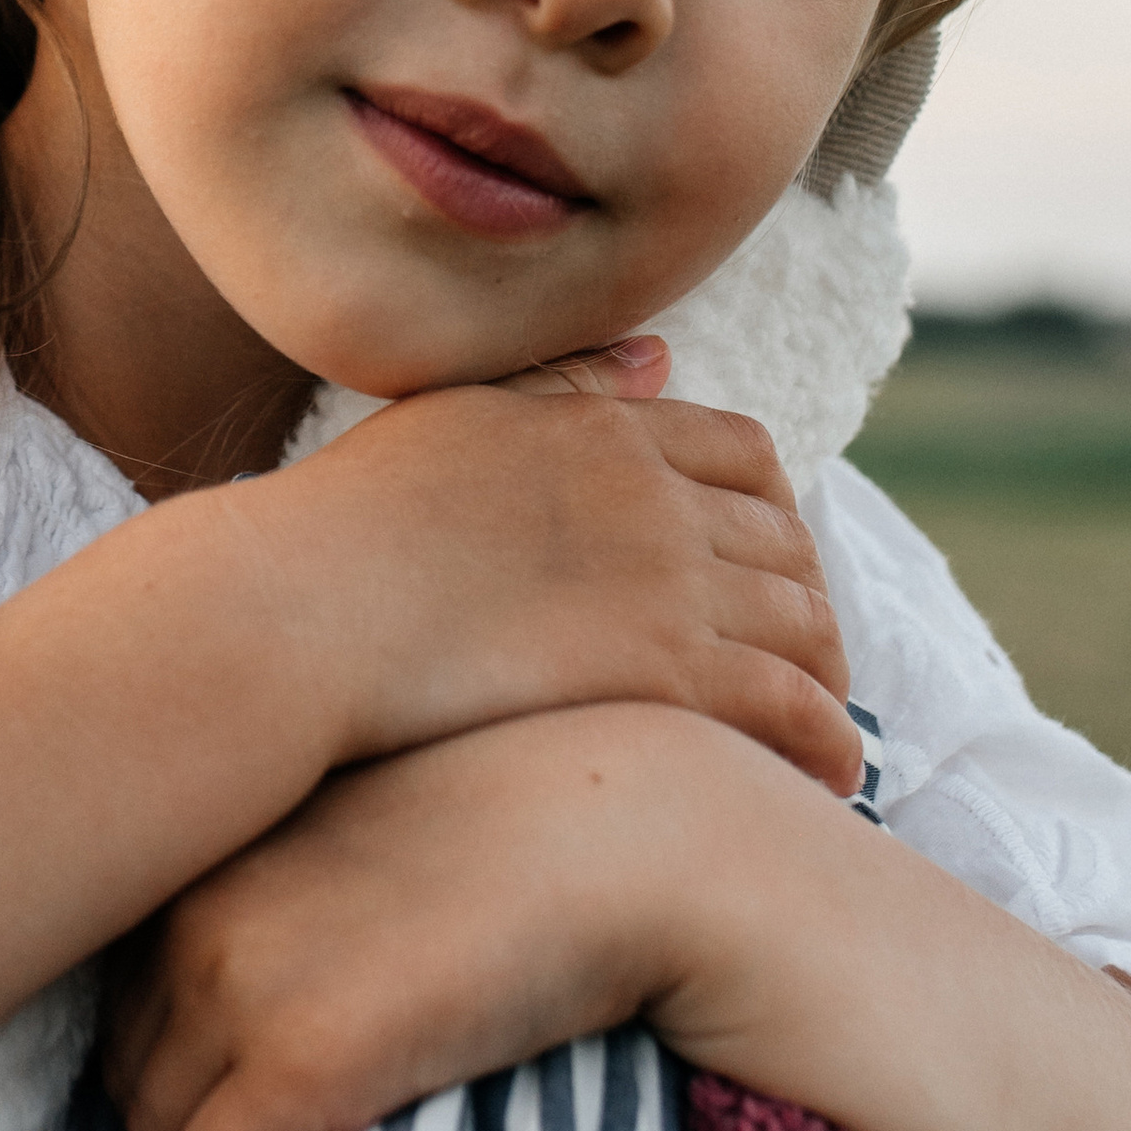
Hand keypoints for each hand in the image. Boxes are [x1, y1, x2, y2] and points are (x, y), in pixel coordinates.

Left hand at [106, 700, 724, 1130]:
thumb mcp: (366, 836)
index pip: (124, 990)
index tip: (227, 1093)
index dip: (176, 1055)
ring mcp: (234, 986)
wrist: (629, 839)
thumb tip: (252, 1002)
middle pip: (126, 1071)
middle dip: (180, 1123)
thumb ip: (287, 894)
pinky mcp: (296, 1063)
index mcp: (206, 846)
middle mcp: (191, 910)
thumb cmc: (526, 840)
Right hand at [238, 353, 856, 789]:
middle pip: (786, 541)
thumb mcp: (454, 417)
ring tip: (825, 726)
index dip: (770, 511)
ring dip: (828, 674)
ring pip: (804, 621)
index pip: (740, 453)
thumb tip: (654, 354)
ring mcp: (668, 580)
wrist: (298, 610)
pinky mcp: (667, 671)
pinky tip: (833, 776)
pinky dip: (827, 738)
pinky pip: (791, 703)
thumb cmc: (339, 528)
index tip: (763, 564)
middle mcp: (653, 493)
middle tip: (806, 658)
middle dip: (809, 599)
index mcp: (602, 427)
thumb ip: (558, 389)